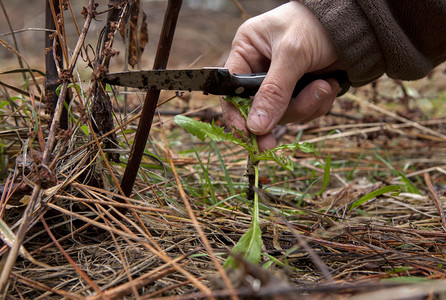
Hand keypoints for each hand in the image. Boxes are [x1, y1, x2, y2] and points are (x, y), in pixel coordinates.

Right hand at [221, 1, 342, 150]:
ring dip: (306, 105)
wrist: (356, 24)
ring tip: (324, 86)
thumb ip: (274, 92)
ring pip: (284, 114)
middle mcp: (260, 69)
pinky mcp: (301, 90)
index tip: (248, 135)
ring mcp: (282, 82)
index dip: (237, 115)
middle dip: (284, 112)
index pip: (232, 91)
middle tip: (299, 115)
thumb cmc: (316, 24)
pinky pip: (303, 111)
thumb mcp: (292, 54)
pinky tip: (329, 85)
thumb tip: (255, 127)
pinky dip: (318, 103)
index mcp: (247, 52)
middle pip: (259, 109)